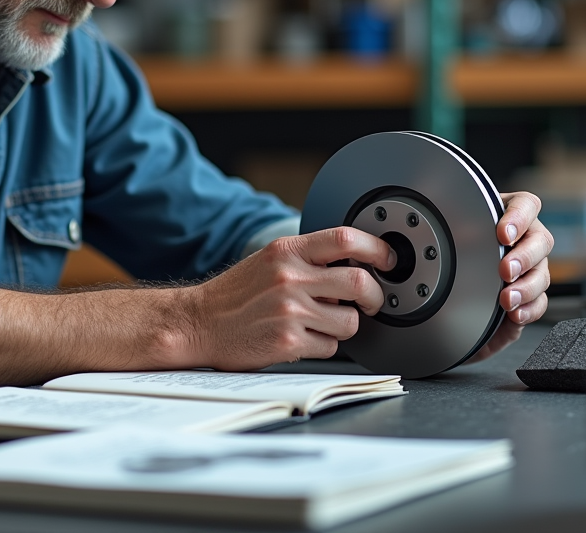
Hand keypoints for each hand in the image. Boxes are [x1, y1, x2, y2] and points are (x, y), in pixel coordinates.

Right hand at [185, 227, 396, 370]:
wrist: (198, 322)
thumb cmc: (235, 295)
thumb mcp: (269, 262)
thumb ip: (307, 259)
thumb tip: (355, 266)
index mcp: (286, 251)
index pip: (345, 239)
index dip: (377, 249)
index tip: (388, 259)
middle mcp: (289, 277)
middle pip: (360, 282)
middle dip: (376, 297)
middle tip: (372, 302)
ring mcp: (290, 310)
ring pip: (350, 321)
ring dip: (343, 326)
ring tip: (320, 324)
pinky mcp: (288, 341)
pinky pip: (330, 347)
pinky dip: (322, 346)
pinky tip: (301, 338)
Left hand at [468, 191, 553, 361]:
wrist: (456, 287)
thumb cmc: (461, 246)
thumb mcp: (456, 230)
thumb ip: (461, 227)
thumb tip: (461, 232)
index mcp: (511, 215)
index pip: (526, 205)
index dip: (519, 218)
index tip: (503, 234)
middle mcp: (526, 240)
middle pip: (541, 241)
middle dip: (524, 257)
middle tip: (505, 270)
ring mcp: (532, 268)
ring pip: (542, 275)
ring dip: (526, 287)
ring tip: (506, 298)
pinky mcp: (530, 296)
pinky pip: (540, 302)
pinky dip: (528, 309)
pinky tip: (515, 313)